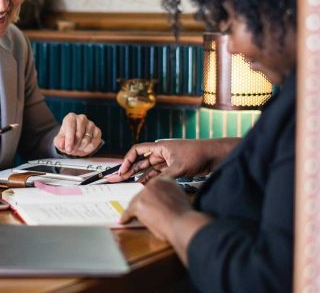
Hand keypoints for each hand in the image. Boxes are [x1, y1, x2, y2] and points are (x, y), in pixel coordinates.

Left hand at [53, 113, 101, 156]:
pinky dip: (89, 148)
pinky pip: (95, 142)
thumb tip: (62, 144)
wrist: (74, 138)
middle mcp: (81, 118)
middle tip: (72, 151)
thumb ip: (59, 142)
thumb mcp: (59, 140)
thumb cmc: (66, 137)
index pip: (70, 127)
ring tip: (77, 149)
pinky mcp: (97, 131)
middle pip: (79, 134)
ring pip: (87, 139)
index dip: (69, 140)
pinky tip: (84, 149)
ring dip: (81, 148)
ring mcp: (91, 124)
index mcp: (70, 118)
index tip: (68, 149)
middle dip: (75, 145)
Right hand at [107, 138, 237, 183]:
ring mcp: (167, 160)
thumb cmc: (197, 155)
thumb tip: (151, 186)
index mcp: (160, 147)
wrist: (214, 155)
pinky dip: (152, 178)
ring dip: (140, 175)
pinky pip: (158, 173)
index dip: (128, 160)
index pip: (137, 150)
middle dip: (131, 169)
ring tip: (131, 184)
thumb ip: (163, 177)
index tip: (123, 170)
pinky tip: (146, 185)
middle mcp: (161, 152)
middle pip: (141, 160)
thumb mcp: (179, 167)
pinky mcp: (174, 167)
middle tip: (120, 178)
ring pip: (149, 168)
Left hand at [120, 177, 191, 238]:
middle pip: (143, 194)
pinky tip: (124, 220)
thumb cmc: (184, 216)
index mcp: (166, 180)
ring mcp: (145, 193)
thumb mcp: (179, 199)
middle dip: (143, 204)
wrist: (182, 223)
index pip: (153, 188)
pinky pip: (129, 211)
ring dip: (135, 211)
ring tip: (135, 217)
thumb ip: (169, 196)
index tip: (149, 203)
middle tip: (144, 212)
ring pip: (135, 202)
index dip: (150, 198)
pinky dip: (126, 217)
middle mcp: (154, 183)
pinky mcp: (138, 203)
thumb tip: (162, 203)